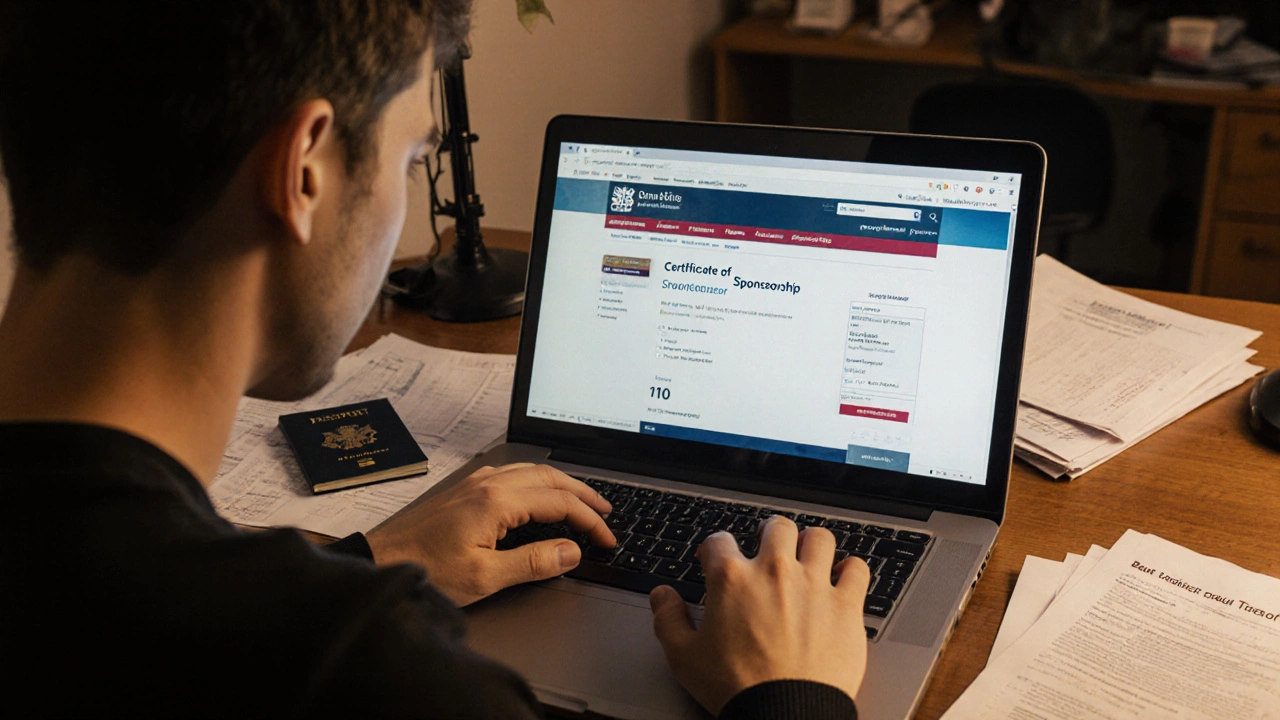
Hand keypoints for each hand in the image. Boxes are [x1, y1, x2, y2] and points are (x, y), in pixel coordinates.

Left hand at [365, 463, 613, 605]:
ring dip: (562, 485)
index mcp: (497, 501)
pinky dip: (538, 483)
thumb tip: (571, 551)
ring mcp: (475, 483)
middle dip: (583, 494)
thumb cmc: (426, 569)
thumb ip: (533, 562)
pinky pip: (513, 475)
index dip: (589, 520)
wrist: (382, 561)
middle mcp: (488, 484)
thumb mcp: (485, 576)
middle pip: (550, 477)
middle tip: (606, 512)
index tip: (606, 538)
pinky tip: (539, 496)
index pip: (559, 502)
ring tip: (581, 501)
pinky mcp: (465, 490)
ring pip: (532, 472)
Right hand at [649, 517, 869, 714]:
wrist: (785, 715)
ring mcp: (814, 585)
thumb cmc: (736, 688)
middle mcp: (774, 571)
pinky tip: (842, 577)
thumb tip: (661, 596)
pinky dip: (850, 569)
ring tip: (806, 556)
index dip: (712, 548)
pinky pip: (857, 568)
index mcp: (731, 578)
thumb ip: (668, 619)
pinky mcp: (845, 605)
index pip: (718, 540)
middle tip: (767, 547)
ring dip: (810, 544)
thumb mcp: (684, 657)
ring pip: (819, 537)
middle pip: (775, 527)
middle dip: (768, 533)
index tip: (714, 559)